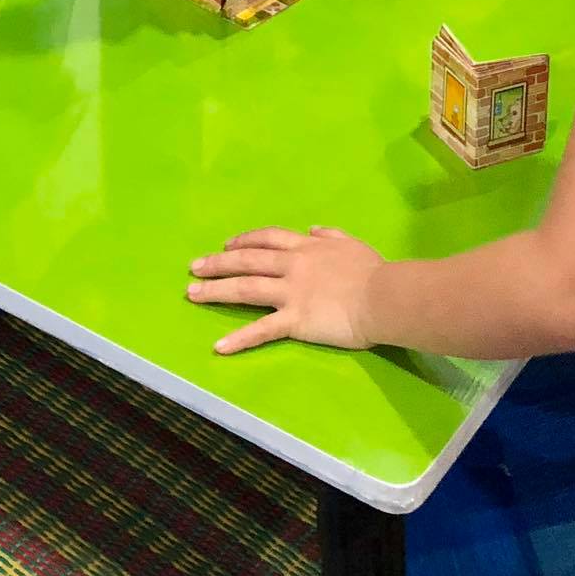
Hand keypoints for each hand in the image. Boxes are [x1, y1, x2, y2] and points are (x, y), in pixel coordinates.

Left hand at [188, 227, 382, 354]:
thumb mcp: (351, 243)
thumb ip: (330, 235)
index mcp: (306, 247)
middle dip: (218, 263)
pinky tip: (219, 346)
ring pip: (246, 289)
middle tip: (194, 267)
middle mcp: (292, 265)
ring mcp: (291, 292)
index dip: (244, 241)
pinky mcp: (294, 320)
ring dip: (216, 291)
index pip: (267, 238)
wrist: (382, 296)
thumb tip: (313, 230)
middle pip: (247, 260)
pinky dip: (239, 338)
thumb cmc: (372, 271)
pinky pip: (262, 330)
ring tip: (192, 294)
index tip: (227, 244)